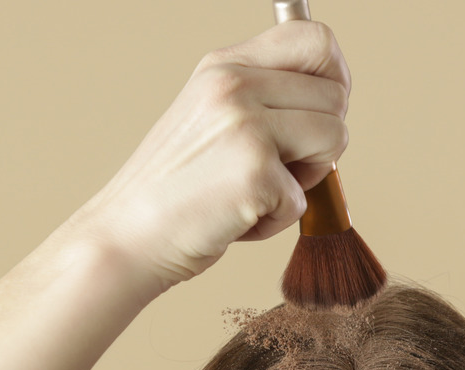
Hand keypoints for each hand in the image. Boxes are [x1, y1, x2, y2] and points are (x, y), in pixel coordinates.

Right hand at [68, 21, 350, 293]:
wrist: (128, 236)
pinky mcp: (255, 172)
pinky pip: (305, 198)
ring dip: (307, 178)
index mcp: (225, 65)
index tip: (324, 110)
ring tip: (257, 188)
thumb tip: (336, 95)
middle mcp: (234, 84)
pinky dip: (276, 220)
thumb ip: (266, 95)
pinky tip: (236, 216)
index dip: (336, 76)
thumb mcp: (214, 115)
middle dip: (322, 140)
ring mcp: (245, 125)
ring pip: (336, 138)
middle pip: (337, 95)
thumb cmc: (179, 186)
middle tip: (278, 166)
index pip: (315, 38)